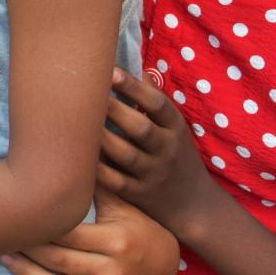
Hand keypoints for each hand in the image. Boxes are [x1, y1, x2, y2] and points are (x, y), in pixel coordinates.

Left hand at [0, 191, 179, 274]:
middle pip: (57, 261)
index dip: (40, 226)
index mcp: (115, 241)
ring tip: (5, 258)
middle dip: (27, 248)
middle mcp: (110, 272)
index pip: (67, 234)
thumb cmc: (140, 227)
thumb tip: (69, 149)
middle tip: (2, 234)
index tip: (19, 213)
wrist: (166, 264)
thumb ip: (96, 184)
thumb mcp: (123, 204)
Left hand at [96, 69, 217, 234]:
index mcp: (175, 128)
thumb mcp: (176, 128)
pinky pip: (116, 182)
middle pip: (141, 128)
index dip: (134, 87)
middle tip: (89, 92)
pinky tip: (80, 156)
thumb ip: (156, 102)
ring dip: (103, 138)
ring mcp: (153, 173)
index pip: (157, 103)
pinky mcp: (139, 194)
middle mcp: (166, 150)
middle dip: (115, 110)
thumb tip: (140, 70)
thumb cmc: (178, 155)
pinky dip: (99, 170)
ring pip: (126, 155)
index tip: (112, 71)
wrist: (195, 204)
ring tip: (80, 121)